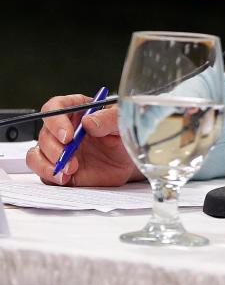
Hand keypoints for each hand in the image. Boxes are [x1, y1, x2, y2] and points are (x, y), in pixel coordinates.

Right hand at [26, 94, 142, 186]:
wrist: (127, 160)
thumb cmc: (124, 134)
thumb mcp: (123, 121)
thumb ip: (109, 118)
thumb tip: (89, 121)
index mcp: (77, 109)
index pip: (55, 107)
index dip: (56, 120)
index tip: (67, 136)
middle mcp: (63, 128)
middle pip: (44, 133)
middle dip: (55, 148)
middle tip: (71, 158)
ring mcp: (58, 148)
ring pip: (37, 153)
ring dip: (48, 163)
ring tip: (71, 169)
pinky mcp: (57, 167)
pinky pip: (41, 171)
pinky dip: (49, 175)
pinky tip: (66, 177)